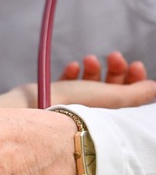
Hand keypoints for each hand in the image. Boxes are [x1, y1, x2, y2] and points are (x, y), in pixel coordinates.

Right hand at [0, 52, 155, 108]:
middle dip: (115, 70)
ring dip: (94, 69)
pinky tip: (73, 67)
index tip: (135, 65)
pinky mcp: (54, 98)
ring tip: (89, 61)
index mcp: (107, 117)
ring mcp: (73, 105)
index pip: (128, 97)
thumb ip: (136, 94)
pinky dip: (74, 73)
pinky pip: (68, 83)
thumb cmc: (70, 108)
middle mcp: (92, 112)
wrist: (31, 111)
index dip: (135, 79)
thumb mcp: (110, 99)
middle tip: (114, 56)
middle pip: (110, 88)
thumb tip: (155, 88)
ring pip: (90, 84)